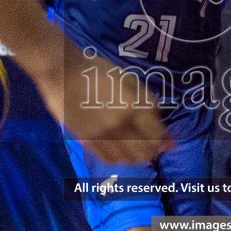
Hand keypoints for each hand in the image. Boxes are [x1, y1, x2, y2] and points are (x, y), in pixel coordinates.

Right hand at [36, 41, 171, 164]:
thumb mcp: (130, 80)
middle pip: (144, 151)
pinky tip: (118, 150)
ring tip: (136, 148)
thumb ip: (148, 103)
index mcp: (133, 107)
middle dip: (152, 151)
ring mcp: (102, 135)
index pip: (157, 135)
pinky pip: (107, 158)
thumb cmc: (98, 71)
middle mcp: (120, 125)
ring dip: (136, 156)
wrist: (63, 72)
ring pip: (127, 159)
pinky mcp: (86, 141)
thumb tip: (163, 128)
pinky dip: (118, 157)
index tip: (167, 141)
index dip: (165, 140)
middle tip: (152, 146)